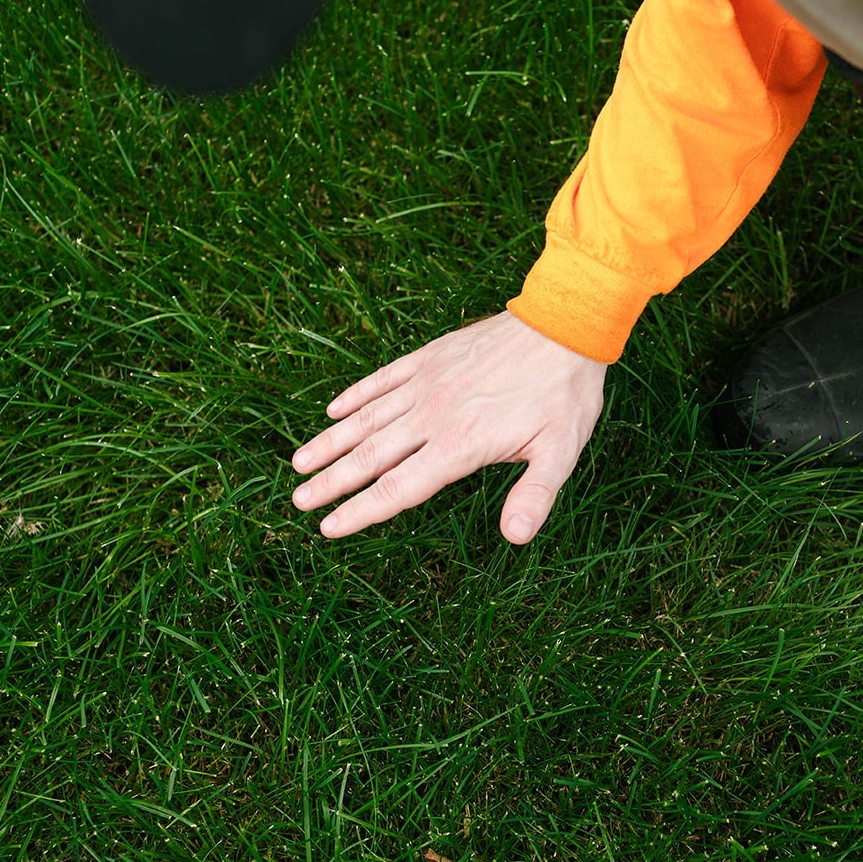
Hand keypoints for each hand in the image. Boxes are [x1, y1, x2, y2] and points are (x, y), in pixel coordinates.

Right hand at [291, 311, 608, 543]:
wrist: (563, 324)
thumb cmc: (565, 394)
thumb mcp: (560, 452)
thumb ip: (534, 495)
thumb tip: (515, 537)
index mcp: (460, 444)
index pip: (400, 487)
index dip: (362, 510)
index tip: (329, 527)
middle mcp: (433, 415)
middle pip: (371, 455)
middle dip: (332, 481)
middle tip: (298, 500)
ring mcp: (427, 383)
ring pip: (368, 418)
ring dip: (331, 442)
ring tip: (299, 463)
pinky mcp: (430, 356)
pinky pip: (383, 379)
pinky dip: (356, 396)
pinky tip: (333, 411)